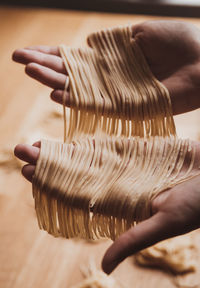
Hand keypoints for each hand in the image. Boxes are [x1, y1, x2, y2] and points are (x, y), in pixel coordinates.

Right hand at [12, 21, 199, 114]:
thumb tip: (87, 45)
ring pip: (77, 88)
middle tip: (17, 59)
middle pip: (69, 72)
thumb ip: (111, 41)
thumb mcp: (139, 32)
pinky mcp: (124, 107)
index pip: (73, 57)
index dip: (50, 53)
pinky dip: (75, 99)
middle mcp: (107, 77)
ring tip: (30, 71)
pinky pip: (94, 104)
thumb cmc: (176, 41)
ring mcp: (113, 92)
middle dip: (43, 65)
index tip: (27, 51)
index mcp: (110, 58)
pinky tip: (55, 93)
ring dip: (53, 80)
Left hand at [14, 142, 199, 273]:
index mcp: (119, 204)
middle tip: (22, 149)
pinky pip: (108, 145)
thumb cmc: (198, 203)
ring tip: (38, 141)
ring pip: (86, 158)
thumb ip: (133, 241)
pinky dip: (88, 141)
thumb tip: (103, 268)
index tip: (28, 172)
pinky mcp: (136, 152)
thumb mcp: (165, 225)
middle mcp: (117, 186)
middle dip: (49, 162)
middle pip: (74, 173)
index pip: (76, 194)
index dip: (52, 183)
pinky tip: (69, 136)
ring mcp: (126, 167)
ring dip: (62, 150)